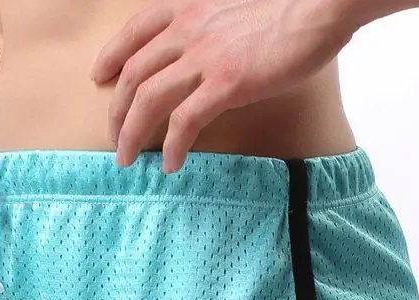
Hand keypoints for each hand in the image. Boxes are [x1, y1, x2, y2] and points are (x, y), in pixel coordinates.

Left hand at [90, 0, 355, 171]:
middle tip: (114, 139)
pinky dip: (173, 146)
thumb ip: (211, 30)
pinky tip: (172, 164)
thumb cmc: (288, 13)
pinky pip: (187, 121)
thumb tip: (204, 61)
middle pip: (134, 74)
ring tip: (127, 159)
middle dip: (116, 111)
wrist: (319, 8)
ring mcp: (206, 56)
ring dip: (132, 133)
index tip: (99, 77)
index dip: (112, 54)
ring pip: (149, 99)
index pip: (136, 30)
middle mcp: (189, 30)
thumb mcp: (235, 12)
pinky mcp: (227, 82)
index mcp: (190, 9)